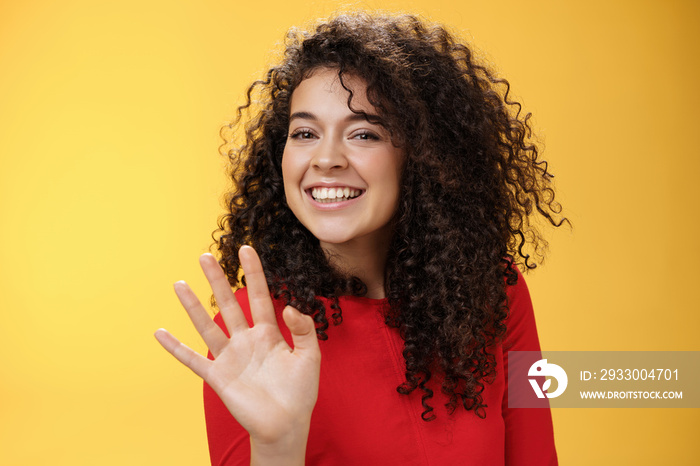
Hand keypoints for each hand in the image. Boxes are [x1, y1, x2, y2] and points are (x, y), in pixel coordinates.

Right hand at [155, 246, 319, 463]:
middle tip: (205, 256)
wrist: (286, 425)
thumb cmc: (300, 392)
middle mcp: (246, 340)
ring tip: (179, 283)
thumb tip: (290, 306)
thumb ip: (304, 330)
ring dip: (193, 306)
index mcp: (269, 333)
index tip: (246, 250)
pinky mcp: (218, 377)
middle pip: (229, 304)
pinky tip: (160, 333)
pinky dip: (176, 348)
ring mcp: (230, 357)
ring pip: (208, 326)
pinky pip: (193, 360)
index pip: (260, 296)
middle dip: (218, 280)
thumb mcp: (310, 357)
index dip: (254, 273)